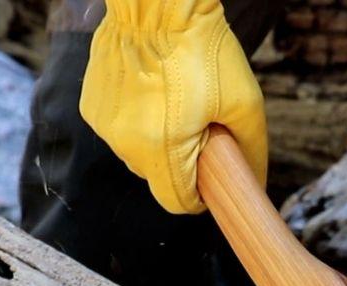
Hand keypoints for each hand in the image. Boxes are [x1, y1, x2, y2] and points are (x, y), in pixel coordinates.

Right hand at [80, 0, 267, 213]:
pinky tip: (149, 91)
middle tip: (196, 124)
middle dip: (180, 162)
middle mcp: (128, 145)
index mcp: (163, 148)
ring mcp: (106, 128)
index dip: (199, 195)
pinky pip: (121, 132)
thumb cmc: (204, 49)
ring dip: (157, 141)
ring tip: (172, 101)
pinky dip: (136, 121)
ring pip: (139, 156)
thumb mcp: (245, 101)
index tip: (209, 177)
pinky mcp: (92, 109)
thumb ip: (251, 149)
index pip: (179, 203)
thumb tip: (254, 182)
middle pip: (159, 180)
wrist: (157, 2)